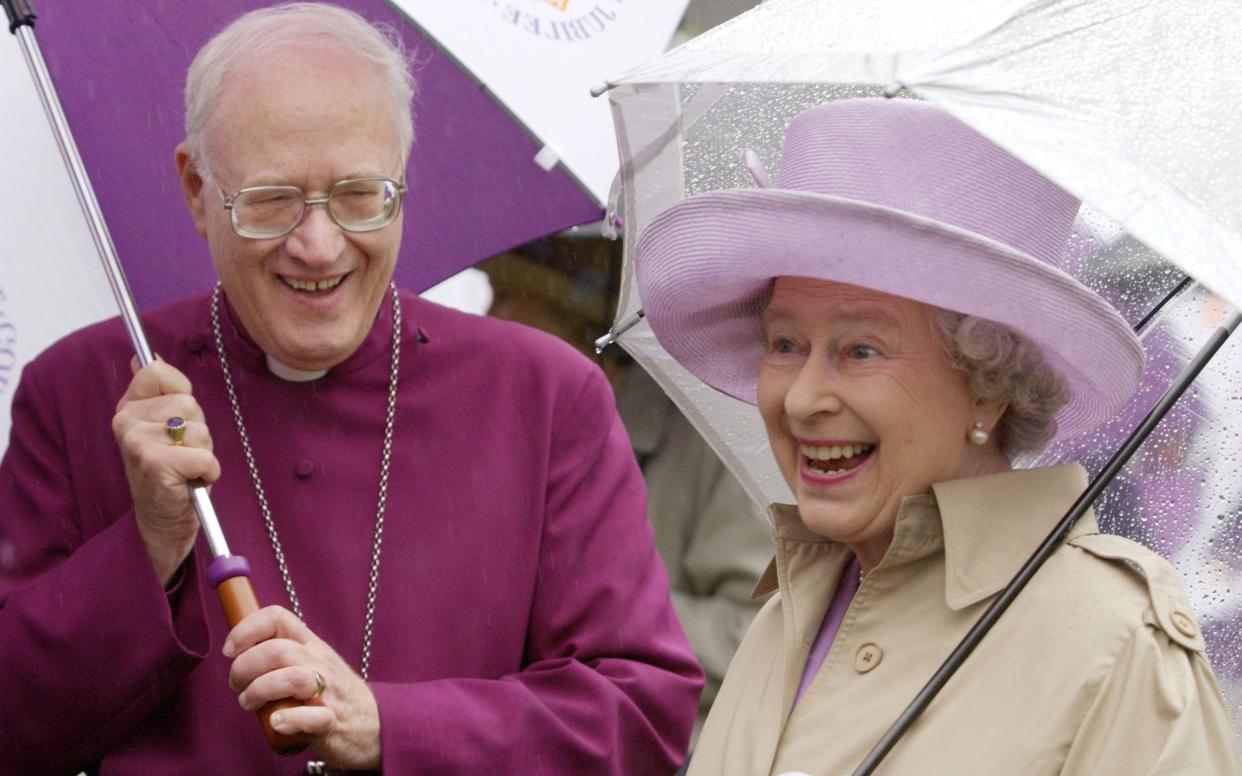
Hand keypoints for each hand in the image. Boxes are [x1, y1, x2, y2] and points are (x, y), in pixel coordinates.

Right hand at [111, 357, 219, 583]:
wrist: (163, 520)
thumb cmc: (170, 471)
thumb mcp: (161, 426)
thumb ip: (157, 391)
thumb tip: (145, 356)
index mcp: (127, 408)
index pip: (157, 371)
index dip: (180, 392)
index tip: (177, 418)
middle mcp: (126, 423)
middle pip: (188, 403)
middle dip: (198, 429)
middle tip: (183, 452)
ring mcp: (138, 443)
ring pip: (200, 430)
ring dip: (204, 452)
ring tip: (186, 468)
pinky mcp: (156, 465)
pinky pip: (205, 457)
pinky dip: (209, 472)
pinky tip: (191, 482)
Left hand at [226, 606, 380, 769]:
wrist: (374, 724)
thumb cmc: (332, 694)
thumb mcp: (311, 662)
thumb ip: (281, 654)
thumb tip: (237, 652)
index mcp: (311, 645)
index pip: (278, 618)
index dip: (246, 629)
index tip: (230, 650)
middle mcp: (319, 663)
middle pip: (277, 651)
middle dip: (244, 668)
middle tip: (237, 686)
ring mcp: (328, 693)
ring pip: (293, 678)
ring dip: (260, 691)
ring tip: (251, 704)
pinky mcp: (332, 723)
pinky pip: (312, 717)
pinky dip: (289, 720)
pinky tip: (277, 723)